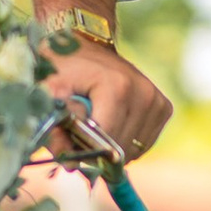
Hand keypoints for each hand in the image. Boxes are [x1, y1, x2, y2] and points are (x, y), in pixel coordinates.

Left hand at [44, 41, 171, 162]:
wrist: (83, 46)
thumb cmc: (60, 68)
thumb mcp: (47, 92)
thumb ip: (53, 128)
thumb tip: (70, 164)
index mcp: (118, 86)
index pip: (106, 140)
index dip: (84, 148)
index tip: (68, 139)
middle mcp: (143, 92)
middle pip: (120, 148)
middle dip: (97, 149)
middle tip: (78, 132)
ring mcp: (156, 100)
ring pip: (133, 150)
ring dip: (111, 148)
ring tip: (94, 126)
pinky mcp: (163, 107)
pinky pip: (143, 144)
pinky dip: (125, 142)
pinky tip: (111, 125)